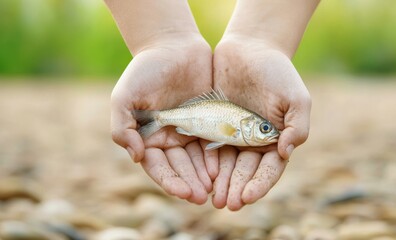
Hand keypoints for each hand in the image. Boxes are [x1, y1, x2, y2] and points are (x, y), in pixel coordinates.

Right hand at [110, 35, 213, 203]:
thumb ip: (122, 126)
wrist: (173, 46)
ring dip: (204, 177)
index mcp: (148, 138)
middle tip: (202, 197)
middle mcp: (169, 140)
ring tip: (213, 189)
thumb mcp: (125, 96)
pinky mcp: (208, 122)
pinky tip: (221, 168)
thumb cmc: (145, 70)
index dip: (169, 181)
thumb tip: (136, 156)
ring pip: (197, 161)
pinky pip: (213, 144)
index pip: (158, 167)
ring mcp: (190, 133)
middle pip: (180, 169)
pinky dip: (216, 158)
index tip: (182, 192)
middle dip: (190, 184)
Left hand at [211, 36, 310, 209]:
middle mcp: (255, 141)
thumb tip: (286, 152)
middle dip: (237, 188)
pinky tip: (202, 174)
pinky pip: (211, 146)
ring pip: (228, 165)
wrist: (250, 48)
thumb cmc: (277, 71)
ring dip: (222, 183)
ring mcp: (235, 134)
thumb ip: (297, 125)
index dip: (259, 184)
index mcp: (275, 139)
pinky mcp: (216, 124)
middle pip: (246, 171)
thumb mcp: (295, 96)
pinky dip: (208, 162)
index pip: (269, 169)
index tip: (247, 196)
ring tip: (213, 198)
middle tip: (225, 204)